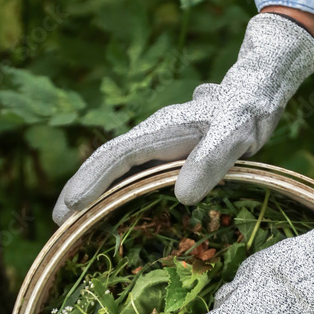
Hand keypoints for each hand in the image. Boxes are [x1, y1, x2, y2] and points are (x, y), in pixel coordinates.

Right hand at [53, 14, 313, 223]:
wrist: (255, 89)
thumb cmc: (246, 113)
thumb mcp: (235, 137)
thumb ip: (211, 162)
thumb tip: (182, 196)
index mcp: (162, 131)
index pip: (118, 157)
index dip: (94, 181)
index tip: (73, 206)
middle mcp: (151, 134)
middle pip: (106, 161)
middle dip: (80, 189)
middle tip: (58, 224)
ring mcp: (155, 141)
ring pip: (115, 165)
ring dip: (91, 190)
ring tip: (71, 221)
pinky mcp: (163, 149)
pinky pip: (130, 169)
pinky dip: (112, 188)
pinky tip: (107, 207)